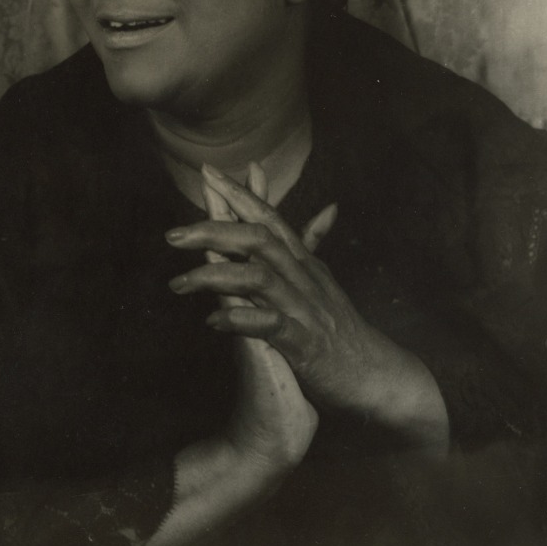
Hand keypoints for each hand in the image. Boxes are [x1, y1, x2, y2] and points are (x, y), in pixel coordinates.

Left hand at [167, 164, 449, 451]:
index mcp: (304, 261)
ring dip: (214, 278)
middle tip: (172, 235)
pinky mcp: (303, 343)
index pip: (269, 217)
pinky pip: (268, 325)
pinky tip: (213, 321)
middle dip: (214, 232)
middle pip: (258, 240)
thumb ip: (315, 241)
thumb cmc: (342, 327)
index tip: (207, 172)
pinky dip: (239, 319)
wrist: (374, 373)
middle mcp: (303, 277)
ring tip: (179, 284)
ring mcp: (304, 308)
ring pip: (258, 278)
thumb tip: (328, 206)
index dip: (239, 193)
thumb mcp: (326, 278)